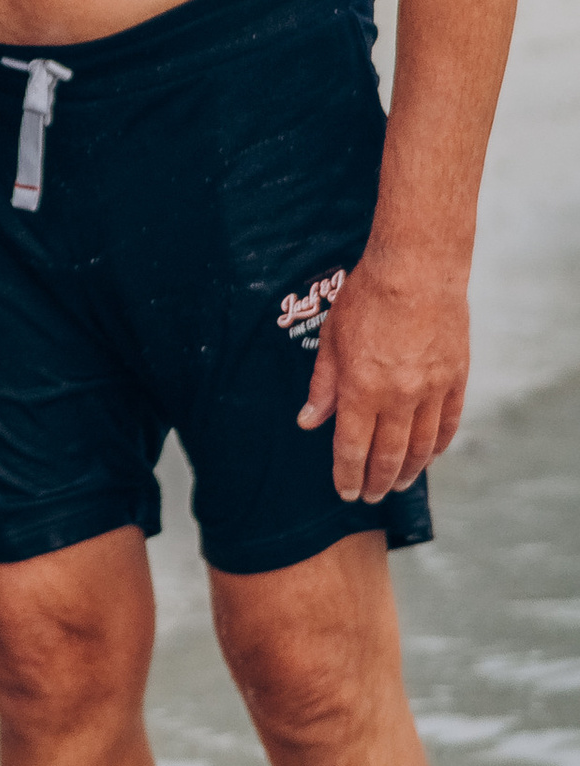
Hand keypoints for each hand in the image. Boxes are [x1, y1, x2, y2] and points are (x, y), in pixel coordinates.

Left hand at [297, 244, 467, 504]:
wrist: (417, 269)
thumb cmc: (366, 298)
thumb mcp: (332, 340)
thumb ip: (323, 386)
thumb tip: (308, 422)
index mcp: (361, 389)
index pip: (352, 448)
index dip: (347, 474)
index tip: (344, 491)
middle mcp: (399, 397)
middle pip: (388, 455)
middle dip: (377, 481)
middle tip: (370, 497)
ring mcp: (432, 390)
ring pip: (422, 447)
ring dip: (410, 471)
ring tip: (399, 484)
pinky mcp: (456, 379)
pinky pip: (449, 424)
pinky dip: (438, 445)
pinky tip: (429, 456)